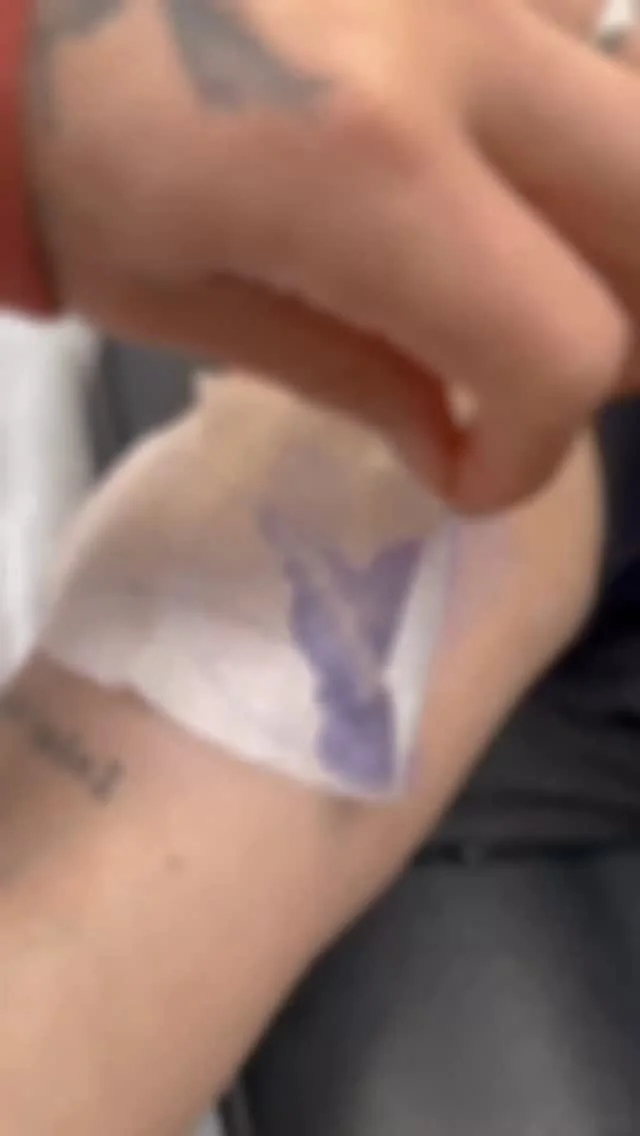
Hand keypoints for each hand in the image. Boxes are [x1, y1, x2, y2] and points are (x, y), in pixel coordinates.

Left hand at [28, 0, 639, 510]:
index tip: (471, 469)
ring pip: (633, 122)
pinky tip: (468, 153)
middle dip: (621, 328)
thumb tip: (464, 448)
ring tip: (504, 265)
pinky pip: (573, 40)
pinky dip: (546, 132)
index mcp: (363, 165)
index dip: (534, 445)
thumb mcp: (184, 300)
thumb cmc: (68, 146)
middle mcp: (454, 35)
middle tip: (524, 368)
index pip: (562, 350)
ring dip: (597, 224)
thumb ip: (354, 380)